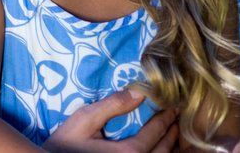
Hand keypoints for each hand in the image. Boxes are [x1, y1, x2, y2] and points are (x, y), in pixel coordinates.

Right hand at [43, 87, 177, 151]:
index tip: (172, 106)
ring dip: (169, 146)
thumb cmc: (65, 145)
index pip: (156, 132)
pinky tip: (157, 149)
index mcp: (130, 152)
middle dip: (171, 131)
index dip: (166, 117)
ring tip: (171, 133)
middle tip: (175, 117)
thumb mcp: (84, 120)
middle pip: (164, 149)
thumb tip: (139, 92)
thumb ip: (112, 105)